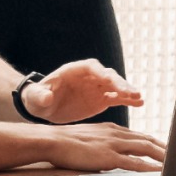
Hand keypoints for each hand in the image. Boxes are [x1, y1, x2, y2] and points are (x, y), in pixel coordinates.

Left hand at [24, 59, 144, 123]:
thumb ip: (40, 95)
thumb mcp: (35, 98)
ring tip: (138, 98)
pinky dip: (127, 100)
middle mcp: (89, 77)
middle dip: (119, 83)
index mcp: (74, 70)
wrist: (43, 107)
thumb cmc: (37, 99)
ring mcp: (97, 88)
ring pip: (115, 86)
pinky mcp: (101, 99)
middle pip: (107, 76)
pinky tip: (139, 103)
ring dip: (127, 91)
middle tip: (130, 92)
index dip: (101, 72)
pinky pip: (117, 98)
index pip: (91, 67)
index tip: (110, 79)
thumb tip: (47, 97)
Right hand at [44, 121, 165, 172]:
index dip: (156, 142)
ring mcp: (113, 144)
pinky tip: (158, 172)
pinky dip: (148, 167)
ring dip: (162, 156)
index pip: (140, 135)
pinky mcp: (108, 157)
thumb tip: (113, 154)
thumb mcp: (90, 138)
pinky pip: (133, 163)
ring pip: (145, 148)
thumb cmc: (66, 142)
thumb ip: (104, 143)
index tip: (166, 148)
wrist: (52, 140)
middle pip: (147, 140)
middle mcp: (116, 134)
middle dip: (165, 148)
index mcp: (112, 129)